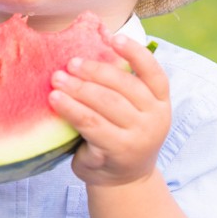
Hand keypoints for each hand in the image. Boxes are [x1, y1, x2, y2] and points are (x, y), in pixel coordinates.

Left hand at [49, 35, 170, 185]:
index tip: (114, 37)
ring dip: (78, 88)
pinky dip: (71, 109)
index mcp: (160, 101)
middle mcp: (155, 118)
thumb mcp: (132, 110)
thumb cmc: (122, 134)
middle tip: (70, 63)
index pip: (153, 72)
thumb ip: (120, 86)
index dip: (135, 52)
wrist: (123, 180)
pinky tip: (56, 99)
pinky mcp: (117, 151)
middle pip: (123, 86)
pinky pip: (90, 124)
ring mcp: (138, 136)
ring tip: (57, 78)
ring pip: (105, 103)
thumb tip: (89, 50)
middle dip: (94, 71)